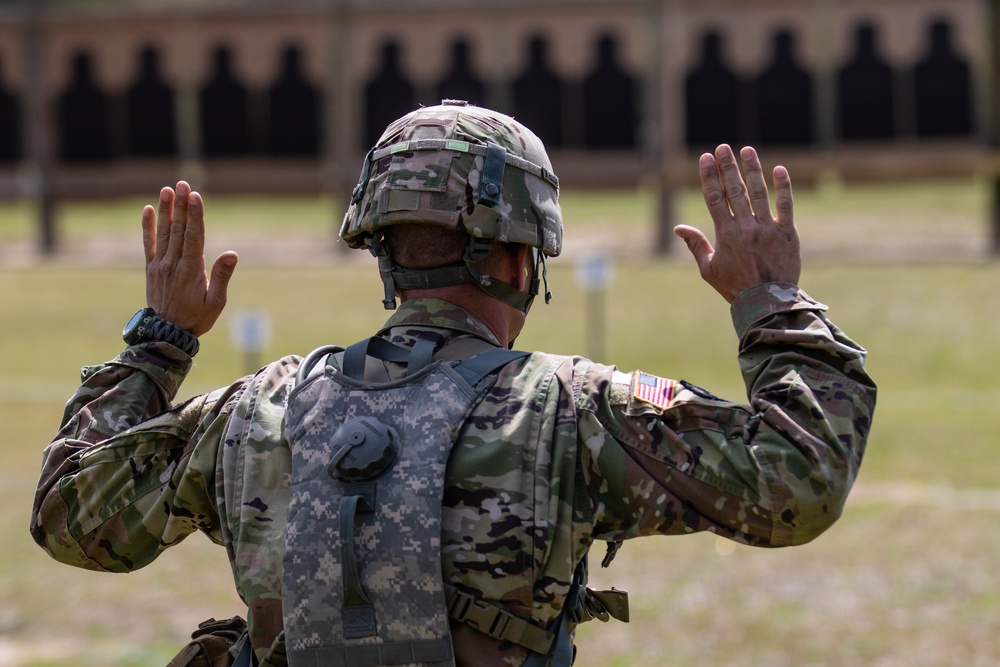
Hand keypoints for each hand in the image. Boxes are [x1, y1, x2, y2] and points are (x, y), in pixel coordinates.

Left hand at [141, 181, 237, 335]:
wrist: (166, 334)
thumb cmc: (197, 318)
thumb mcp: (215, 302)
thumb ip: (222, 276)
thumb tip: (232, 253)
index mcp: (191, 270)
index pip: (194, 236)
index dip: (195, 215)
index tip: (195, 196)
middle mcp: (173, 264)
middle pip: (179, 229)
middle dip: (181, 205)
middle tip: (183, 184)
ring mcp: (160, 265)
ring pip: (164, 232)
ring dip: (167, 210)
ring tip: (168, 189)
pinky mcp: (152, 269)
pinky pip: (149, 244)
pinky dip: (148, 226)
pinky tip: (149, 210)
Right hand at [674, 145, 799, 302]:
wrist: (767, 302)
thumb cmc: (735, 288)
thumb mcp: (709, 269)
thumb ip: (696, 245)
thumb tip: (679, 228)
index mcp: (726, 234)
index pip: (715, 198)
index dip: (710, 176)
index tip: (706, 158)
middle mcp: (746, 227)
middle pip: (735, 190)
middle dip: (728, 167)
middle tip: (723, 147)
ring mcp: (768, 229)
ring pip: (758, 193)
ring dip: (752, 170)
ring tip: (747, 150)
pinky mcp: (787, 233)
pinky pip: (786, 206)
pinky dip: (783, 187)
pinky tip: (779, 170)